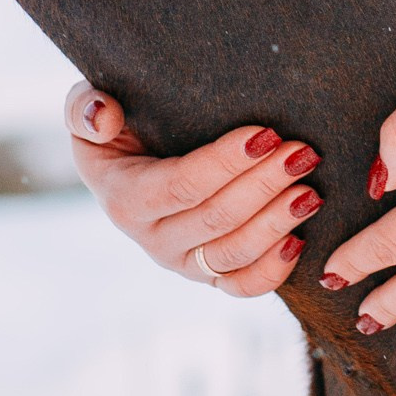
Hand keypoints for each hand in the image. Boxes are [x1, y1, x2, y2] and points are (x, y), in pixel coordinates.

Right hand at [65, 80, 322, 295]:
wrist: (135, 160)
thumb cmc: (120, 126)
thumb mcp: (88, 110)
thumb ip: (84, 109)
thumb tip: (104, 117)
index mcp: (124, 198)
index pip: (181, 185)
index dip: (225, 163)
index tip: (266, 133)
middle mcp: (152, 239)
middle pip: (216, 218)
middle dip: (265, 185)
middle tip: (303, 153)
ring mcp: (182, 261)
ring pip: (233, 253)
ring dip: (277, 223)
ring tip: (311, 192)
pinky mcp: (209, 274)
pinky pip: (240, 286)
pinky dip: (272, 272)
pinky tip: (299, 241)